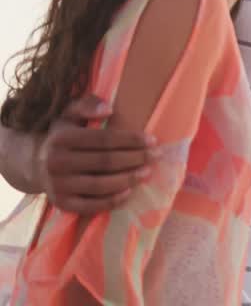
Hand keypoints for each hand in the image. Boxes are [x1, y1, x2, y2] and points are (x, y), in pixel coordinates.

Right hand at [35, 95, 155, 213]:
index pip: (104, 139)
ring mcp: (57, 185)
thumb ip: (88, 104)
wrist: (36, 164)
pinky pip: (91, 205)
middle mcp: (56, 163)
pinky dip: (112, 201)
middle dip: (136, 158)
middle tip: (156, 155)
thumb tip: (109, 109)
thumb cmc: (63, 135)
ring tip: (147, 172)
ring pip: (101, 185)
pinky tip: (129, 192)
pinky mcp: (61, 203)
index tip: (152, 140)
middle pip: (106, 162)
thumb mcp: (70, 113)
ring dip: (128, 179)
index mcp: (61, 139)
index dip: (131, 140)